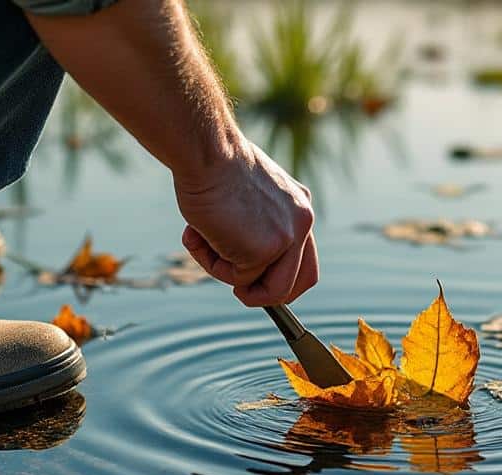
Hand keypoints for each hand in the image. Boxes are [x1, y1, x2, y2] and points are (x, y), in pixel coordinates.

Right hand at [175, 140, 318, 306]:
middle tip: (238, 291)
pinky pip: (237, 278)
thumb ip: (254, 223)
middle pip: (301, 282)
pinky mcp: (265, 251)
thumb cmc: (212, 164)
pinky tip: (196, 234)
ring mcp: (287, 238)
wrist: (205, 150)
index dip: (281, 277)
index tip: (255, 282)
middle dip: (268, 295)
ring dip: (226, 273)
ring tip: (201, 241)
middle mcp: (302, 222)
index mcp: (298, 206)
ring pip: (265, 286)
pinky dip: (211, 264)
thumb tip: (238, 254)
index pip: (304, 258)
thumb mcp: (245, 194)